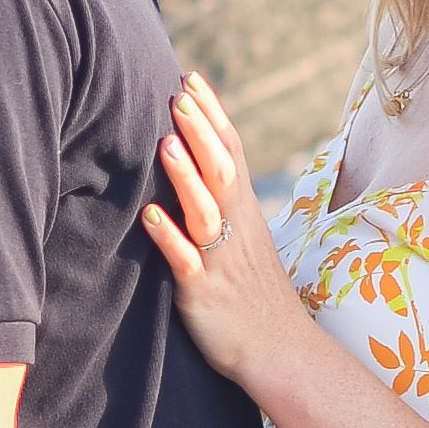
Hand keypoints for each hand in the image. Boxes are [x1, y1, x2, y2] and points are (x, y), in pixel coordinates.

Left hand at [140, 74, 310, 399]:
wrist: (280, 350)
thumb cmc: (254, 294)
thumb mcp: (243, 238)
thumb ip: (221, 201)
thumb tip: (199, 164)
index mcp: (243, 211)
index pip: (230, 150)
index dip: (211, 114)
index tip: (190, 77)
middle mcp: (235, 227)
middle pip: (221, 168)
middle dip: (200, 131)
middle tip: (178, 93)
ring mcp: (220, 258)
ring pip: (205, 210)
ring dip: (186, 177)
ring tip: (166, 142)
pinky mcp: (204, 291)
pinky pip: (187, 262)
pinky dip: (169, 238)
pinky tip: (148, 217)